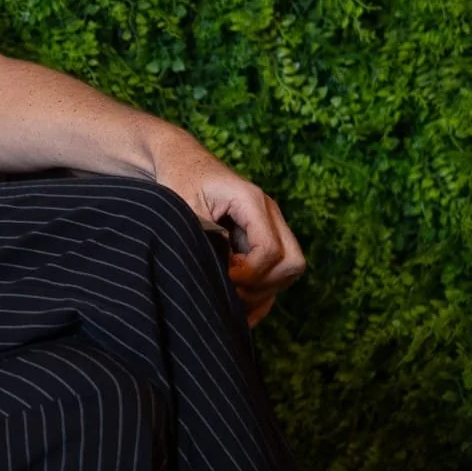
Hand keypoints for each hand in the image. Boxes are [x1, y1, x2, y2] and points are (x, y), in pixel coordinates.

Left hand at [149, 132, 305, 325]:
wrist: (180, 161)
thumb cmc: (179, 179)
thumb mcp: (183, 206)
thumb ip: (205, 238)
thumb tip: (221, 275)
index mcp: (252, 201)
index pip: (270, 250)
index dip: (248, 273)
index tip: (220, 276)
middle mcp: (268, 213)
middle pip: (292, 262)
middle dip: (263, 284)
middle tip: (229, 289)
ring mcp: (269, 226)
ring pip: (288, 271)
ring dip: (262, 291)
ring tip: (228, 298)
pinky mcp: (261, 239)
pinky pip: (275, 273)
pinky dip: (260, 293)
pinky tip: (238, 309)